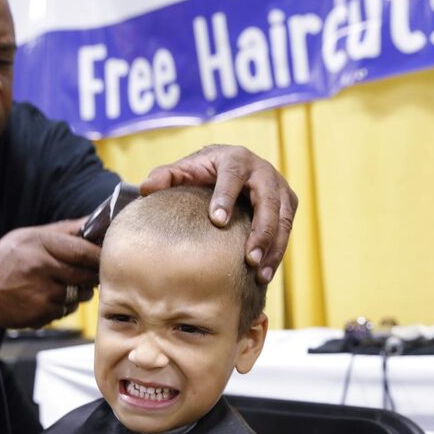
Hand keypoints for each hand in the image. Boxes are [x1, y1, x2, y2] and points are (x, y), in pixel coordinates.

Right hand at [0, 219, 98, 327]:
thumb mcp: (27, 236)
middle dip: (92, 275)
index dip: (100, 256)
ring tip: (60, 285)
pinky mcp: (41, 313)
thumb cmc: (1, 261)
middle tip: (87, 272)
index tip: (106, 257)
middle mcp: (42, 267)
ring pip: (79, 294)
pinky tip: (45, 298)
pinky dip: (62, 306)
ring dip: (78, 291)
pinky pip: (66, 310)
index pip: (84, 251)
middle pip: (86, 274)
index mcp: (40, 243)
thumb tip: (95, 221)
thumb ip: (64, 231)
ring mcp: (42, 292)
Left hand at [140, 144, 296, 283]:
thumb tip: (146, 188)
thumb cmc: (202, 173)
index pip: (233, 175)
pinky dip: (277, 252)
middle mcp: (262, 170)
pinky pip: (288, 229)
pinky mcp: (287, 203)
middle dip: (261, 230)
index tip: (217, 221)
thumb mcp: (182, 171)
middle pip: (268, 200)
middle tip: (249, 258)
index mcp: (235, 158)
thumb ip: (164, 177)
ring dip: (273, 247)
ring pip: (283, 218)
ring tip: (259, 274)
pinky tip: (264, 275)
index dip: (226, 196)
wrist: (228, 169)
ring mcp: (279, 187)